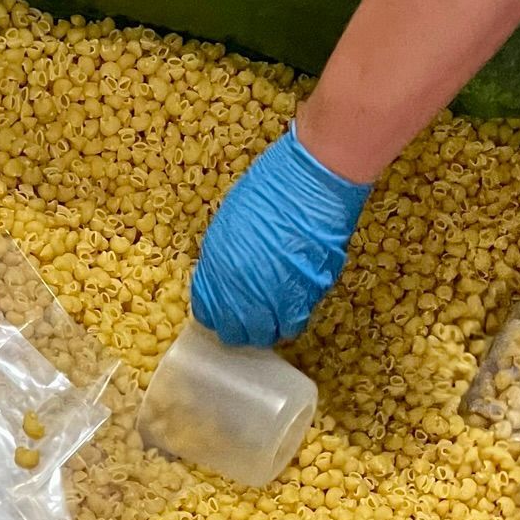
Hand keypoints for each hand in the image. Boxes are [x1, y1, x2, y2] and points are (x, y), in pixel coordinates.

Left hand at [190, 125, 371, 347]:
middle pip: (234, 332)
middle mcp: (238, 292)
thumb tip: (227, 278)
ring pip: (264, 335)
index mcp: (216, 269)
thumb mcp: (230, 222)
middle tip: (253, 315)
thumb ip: (224, 257)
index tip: (227, 309)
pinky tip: (295, 304)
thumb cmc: (271, 189)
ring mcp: (269, 301)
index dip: (218, 313)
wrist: (312, 184)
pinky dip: (292, 320)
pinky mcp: (301, 302)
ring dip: (268, 327)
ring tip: (276, 311)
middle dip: (241, 327)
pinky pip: (292, 326)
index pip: (207, 312)